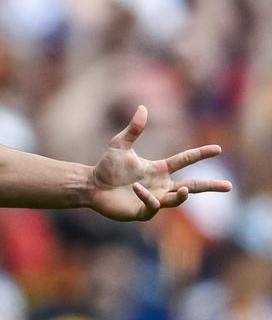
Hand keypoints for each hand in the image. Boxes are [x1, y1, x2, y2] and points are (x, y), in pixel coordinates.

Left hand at [89, 105, 231, 220]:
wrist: (91, 186)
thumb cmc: (106, 167)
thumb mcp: (120, 145)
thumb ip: (133, 129)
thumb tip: (143, 108)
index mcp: (159, 169)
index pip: (185, 160)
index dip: (200, 154)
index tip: (218, 149)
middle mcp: (160, 185)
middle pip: (191, 186)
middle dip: (210, 186)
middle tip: (229, 186)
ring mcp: (153, 199)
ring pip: (175, 199)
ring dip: (180, 195)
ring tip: (183, 189)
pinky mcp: (142, 211)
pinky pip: (152, 206)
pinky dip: (149, 198)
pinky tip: (139, 189)